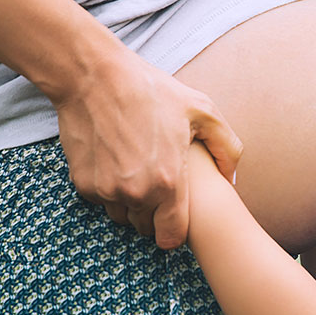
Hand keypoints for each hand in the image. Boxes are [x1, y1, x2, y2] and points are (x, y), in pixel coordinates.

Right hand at [52, 51, 241, 248]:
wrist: (94, 76)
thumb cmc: (151, 91)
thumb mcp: (202, 110)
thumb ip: (227, 148)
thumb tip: (233, 179)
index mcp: (168, 181)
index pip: (171, 238)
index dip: (176, 230)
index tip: (176, 213)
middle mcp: (135, 193)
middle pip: (146, 228)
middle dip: (154, 213)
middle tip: (158, 182)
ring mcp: (105, 190)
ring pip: (122, 216)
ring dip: (130, 203)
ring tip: (138, 169)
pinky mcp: (83, 183)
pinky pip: (101, 199)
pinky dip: (109, 188)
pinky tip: (117, 160)